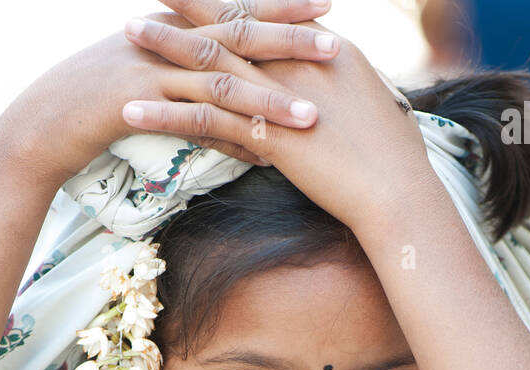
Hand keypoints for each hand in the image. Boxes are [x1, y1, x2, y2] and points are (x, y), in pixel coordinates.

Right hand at [0, 0, 340, 187]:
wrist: (40, 123)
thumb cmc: (95, 106)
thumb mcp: (148, 82)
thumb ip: (190, 82)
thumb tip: (233, 102)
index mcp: (174, 28)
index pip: (236, 10)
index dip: (280, 6)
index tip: (325, 4)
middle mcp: (167, 40)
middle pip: (238, 34)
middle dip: (289, 38)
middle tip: (336, 44)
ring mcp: (153, 72)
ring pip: (223, 82)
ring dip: (270, 99)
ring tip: (313, 115)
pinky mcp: (141, 107)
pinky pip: (194, 124)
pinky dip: (232, 142)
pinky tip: (265, 157)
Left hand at [122, 6, 432, 230]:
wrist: (400, 192)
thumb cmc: (394, 160)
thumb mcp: (373, 109)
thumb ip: (345, 91)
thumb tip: (339, 87)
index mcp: (325, 51)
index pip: (270, 14)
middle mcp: (299, 61)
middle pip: (235, 21)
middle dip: (193, 0)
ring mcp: (281, 96)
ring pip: (212, 60)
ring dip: (167, 45)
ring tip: (129, 30)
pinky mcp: (266, 135)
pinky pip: (204, 119)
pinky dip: (165, 112)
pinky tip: (131, 109)